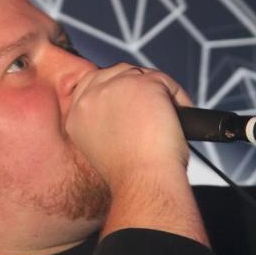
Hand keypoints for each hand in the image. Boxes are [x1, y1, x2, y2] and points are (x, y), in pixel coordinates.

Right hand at [65, 63, 192, 190]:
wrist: (142, 181)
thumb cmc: (128, 176)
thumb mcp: (101, 148)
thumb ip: (103, 125)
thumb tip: (127, 111)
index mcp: (76, 116)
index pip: (89, 84)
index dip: (112, 87)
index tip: (129, 99)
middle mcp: (89, 99)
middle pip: (115, 72)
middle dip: (135, 84)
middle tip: (154, 107)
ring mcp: (115, 88)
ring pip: (142, 75)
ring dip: (158, 93)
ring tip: (168, 118)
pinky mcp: (143, 84)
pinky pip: (166, 82)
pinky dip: (179, 99)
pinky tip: (179, 120)